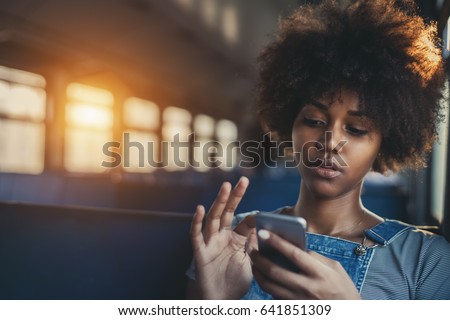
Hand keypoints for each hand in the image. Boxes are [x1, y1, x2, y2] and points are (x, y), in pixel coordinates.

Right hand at [189, 176, 256, 298]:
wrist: (222, 301)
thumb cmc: (235, 282)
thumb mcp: (251, 262)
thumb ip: (255, 245)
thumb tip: (265, 229)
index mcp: (235, 239)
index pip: (244, 222)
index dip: (253, 216)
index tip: (263, 212)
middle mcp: (222, 237)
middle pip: (228, 212)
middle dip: (235, 196)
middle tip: (243, 180)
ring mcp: (210, 243)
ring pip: (213, 218)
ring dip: (219, 202)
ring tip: (226, 187)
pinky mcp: (200, 252)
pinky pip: (196, 235)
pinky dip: (197, 222)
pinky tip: (200, 209)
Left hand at [250, 230, 360, 299]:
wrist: (349, 316)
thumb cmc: (343, 289)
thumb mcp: (335, 269)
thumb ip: (315, 258)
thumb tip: (294, 247)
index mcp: (320, 274)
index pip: (294, 254)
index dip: (277, 242)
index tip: (263, 231)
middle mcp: (308, 289)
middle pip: (276, 272)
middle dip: (259, 258)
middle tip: (250, 247)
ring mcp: (299, 302)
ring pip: (270, 286)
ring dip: (258, 272)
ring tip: (253, 261)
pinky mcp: (293, 310)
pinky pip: (274, 297)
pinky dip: (266, 285)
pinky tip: (262, 276)